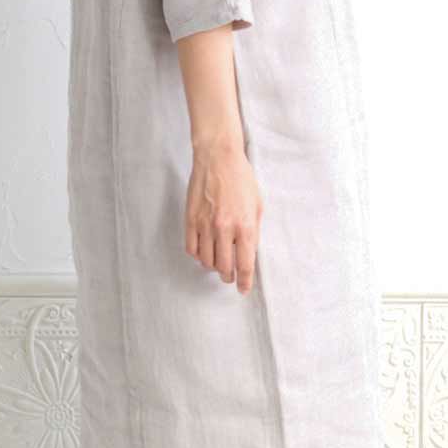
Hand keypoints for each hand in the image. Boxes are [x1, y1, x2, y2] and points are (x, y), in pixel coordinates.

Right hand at [184, 140, 261, 292]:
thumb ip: (253, 231)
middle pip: (224, 267)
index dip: (244, 282)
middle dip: (228, 276)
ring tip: (218, 263)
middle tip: (230, 276)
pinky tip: (204, 252)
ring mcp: (205, 225)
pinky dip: (198, 256)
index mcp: (245, 226)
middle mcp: (224, 229)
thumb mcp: (257, 205)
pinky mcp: (190, 220)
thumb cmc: (241, 179)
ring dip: (213, 267)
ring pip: (206, 261)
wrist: (218, 159)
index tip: (242, 288)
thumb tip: (248, 252)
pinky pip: (191, 248)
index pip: (244, 265)